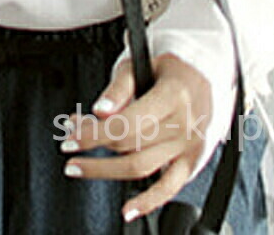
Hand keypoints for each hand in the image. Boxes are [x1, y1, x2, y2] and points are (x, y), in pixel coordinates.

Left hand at [60, 53, 212, 222]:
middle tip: (69, 140)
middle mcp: (184, 125)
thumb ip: (119, 88)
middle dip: (92, 146)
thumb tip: (100, 111)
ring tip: (79, 167)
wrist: (205, 76)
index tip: (71, 133)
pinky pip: (168, 189)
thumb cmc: (170, 68)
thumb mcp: (141, 64)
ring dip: (105, 171)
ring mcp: (189, 147)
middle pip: (128, 145)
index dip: (93, 133)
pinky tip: (127, 210)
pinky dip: (148, 203)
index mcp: (172, 96)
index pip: (125, 124)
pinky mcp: (191, 163)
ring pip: (141, 168)